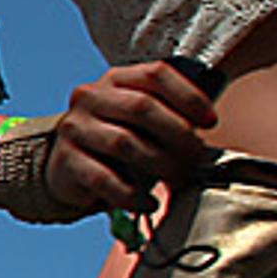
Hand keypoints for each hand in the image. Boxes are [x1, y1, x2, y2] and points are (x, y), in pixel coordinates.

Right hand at [50, 61, 215, 220]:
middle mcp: (91, 97)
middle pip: (142, 107)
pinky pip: (105, 179)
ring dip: (159, 164)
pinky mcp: (66, 161)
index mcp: (115, 79)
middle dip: (178, 134)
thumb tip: (209, 125)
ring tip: (176, 179)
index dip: (189, 97)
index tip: (210, 122)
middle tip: (195, 157)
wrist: (68, 168)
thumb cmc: (118, 142)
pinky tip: (148, 202)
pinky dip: (132, 195)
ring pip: (124, 142)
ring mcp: (75, 127)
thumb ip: (169, 113)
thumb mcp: (141, 121)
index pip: (156, 74)